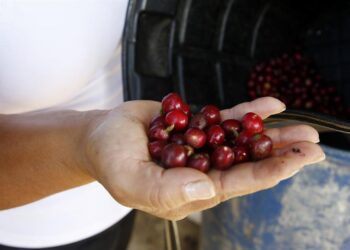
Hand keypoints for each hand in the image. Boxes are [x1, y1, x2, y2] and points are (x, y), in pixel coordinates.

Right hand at [83, 97, 324, 219]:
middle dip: (279, 155)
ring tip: (303, 129)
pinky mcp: (199, 126)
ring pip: (243, 141)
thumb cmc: (112, 161)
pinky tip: (271, 106)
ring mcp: (202, 147)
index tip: (292, 164)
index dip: (264, 174)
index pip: (233, 184)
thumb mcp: (131, 181)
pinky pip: (228, 119)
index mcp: (190, 191)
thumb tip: (206, 189)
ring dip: (272, 135)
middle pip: (247, 163)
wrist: (102, 135)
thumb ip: (165, 191)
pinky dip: (249, 112)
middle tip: (311, 146)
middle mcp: (202, 170)